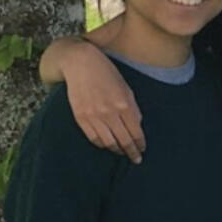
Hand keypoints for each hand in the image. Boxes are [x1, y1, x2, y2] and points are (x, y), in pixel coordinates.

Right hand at [64, 41, 145, 162]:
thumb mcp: (125, 87)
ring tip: (122, 152)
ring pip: (108, 143)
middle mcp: (109, 113)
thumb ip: (132, 108)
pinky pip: (94, 138)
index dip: (140, 144)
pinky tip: (107, 145)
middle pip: (123, 140)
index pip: (135, 132)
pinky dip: (102, 145)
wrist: (79, 63)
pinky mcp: (81, 118)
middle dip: (131, 152)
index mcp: (124, 104)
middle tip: (136, 159)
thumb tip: (136, 126)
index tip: (142, 150)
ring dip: (117, 150)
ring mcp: (94, 117)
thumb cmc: (106, 72)